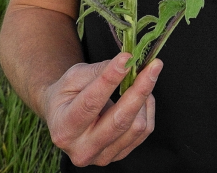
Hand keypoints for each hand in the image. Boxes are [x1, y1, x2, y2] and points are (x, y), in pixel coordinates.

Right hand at [42, 52, 162, 166]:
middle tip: (153, 66)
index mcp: (64, 128)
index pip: (91, 103)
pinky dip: (147, 108)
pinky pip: (143, 131)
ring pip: (136, 127)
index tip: (126, 58)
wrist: (63, 119)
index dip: (111, 79)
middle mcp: (82, 150)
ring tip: (142, 78)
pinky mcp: (119, 154)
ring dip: (145, 97)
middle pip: (119, 121)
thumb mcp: (72, 78)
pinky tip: (141, 94)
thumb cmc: (66, 95)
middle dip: (139, 90)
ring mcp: (102, 157)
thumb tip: (125, 62)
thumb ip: (97, 71)